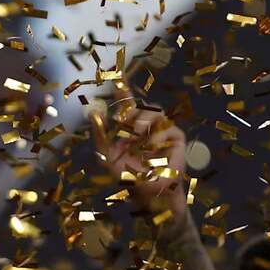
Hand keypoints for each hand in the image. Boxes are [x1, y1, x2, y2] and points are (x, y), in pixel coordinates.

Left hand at [92, 85, 187, 222]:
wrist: (147, 194)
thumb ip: (100, 135)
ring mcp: (162, 130)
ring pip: (155, 113)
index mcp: (129, 126)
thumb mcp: (107, 155)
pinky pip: (168, 129)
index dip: (123, 89)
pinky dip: (157, 137)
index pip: (127, 103)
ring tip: (134, 133)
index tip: (117, 76)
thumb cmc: (127, 175)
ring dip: (142, 121)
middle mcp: (147, 125)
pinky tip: (149, 148)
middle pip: (141, 106)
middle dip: (131, 110)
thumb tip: (94, 113)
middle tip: (122, 120)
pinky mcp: (176, 139)